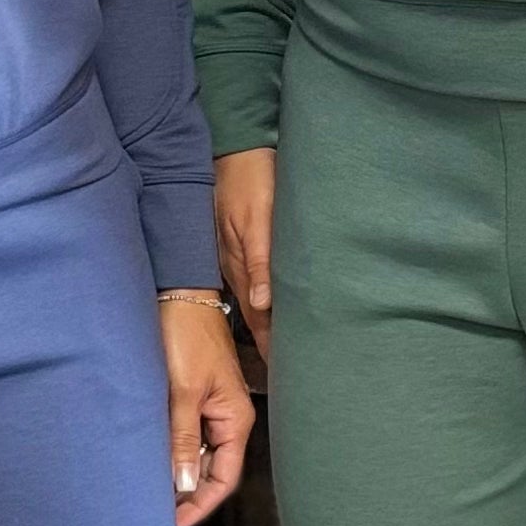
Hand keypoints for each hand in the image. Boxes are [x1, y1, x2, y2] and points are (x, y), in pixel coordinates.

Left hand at [162, 294, 252, 525]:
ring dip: (175, 475)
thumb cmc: (186, 334)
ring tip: (146, 495)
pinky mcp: (194, 398)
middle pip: (210, 473)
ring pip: (196, 456)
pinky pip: (186, 435)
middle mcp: (228, 419)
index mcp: (235, 420)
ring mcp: (212, 409)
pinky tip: (149, 462)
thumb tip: (184, 484)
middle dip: (184, 497)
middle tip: (152, 516)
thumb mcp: (183, 391)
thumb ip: (183, 438)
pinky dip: (170, 452)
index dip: (198, 507)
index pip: (222, 480)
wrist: (180, 293)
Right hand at [214, 147, 275, 361]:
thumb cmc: (252, 178)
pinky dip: (265, 305)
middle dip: (270, 345)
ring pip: (255, 303)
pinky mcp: (240, 246)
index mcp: (242, 267)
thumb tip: (263, 303)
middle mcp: (237, 268)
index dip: (271, 347)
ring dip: (269, 327)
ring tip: (285, 353)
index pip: (259, 319)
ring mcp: (236, 258)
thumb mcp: (258, 218)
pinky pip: (253, 285)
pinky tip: (273, 310)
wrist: (236, 148)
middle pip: (257, 317)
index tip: (286, 376)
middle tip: (290, 376)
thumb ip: (262, 260)